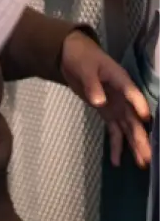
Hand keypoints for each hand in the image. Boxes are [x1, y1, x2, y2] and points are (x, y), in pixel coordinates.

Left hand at [60, 30, 150, 167]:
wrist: (73, 56)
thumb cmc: (82, 58)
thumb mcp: (85, 69)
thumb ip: (92, 85)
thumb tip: (99, 102)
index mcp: (121, 81)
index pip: (132, 94)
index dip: (139, 105)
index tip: (145, 118)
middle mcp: (123, 97)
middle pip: (134, 119)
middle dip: (141, 137)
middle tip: (149, 156)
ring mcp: (116, 106)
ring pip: (128, 128)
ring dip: (134, 145)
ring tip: (142, 164)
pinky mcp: (107, 113)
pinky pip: (114, 131)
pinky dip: (116, 145)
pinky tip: (117, 162)